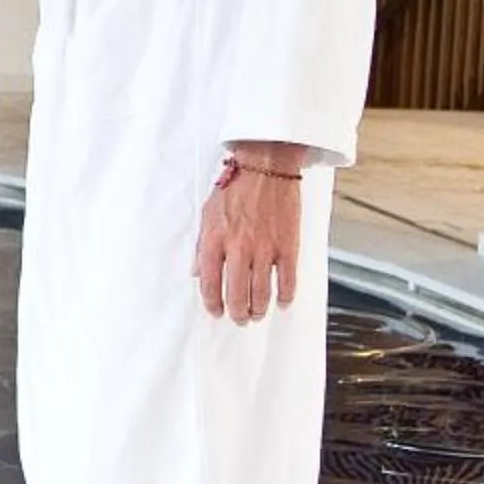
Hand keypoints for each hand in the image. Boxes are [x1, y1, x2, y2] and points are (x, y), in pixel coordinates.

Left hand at [194, 146, 303, 323]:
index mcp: (215, 240)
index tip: (216, 311)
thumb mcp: (207, 213)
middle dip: (237, 313)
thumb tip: (195, 272)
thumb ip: (201, 245)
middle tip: (239, 318)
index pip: (209, 283)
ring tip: (257, 313)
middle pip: (236, 294)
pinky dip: (285, 296)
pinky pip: (288, 280)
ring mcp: (264, 248)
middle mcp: (238, 247)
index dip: (212, 303)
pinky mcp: (287, 245)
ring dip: (258, 309)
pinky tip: (282, 302)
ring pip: (261, 292)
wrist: (266, 165)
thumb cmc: (235, 186)